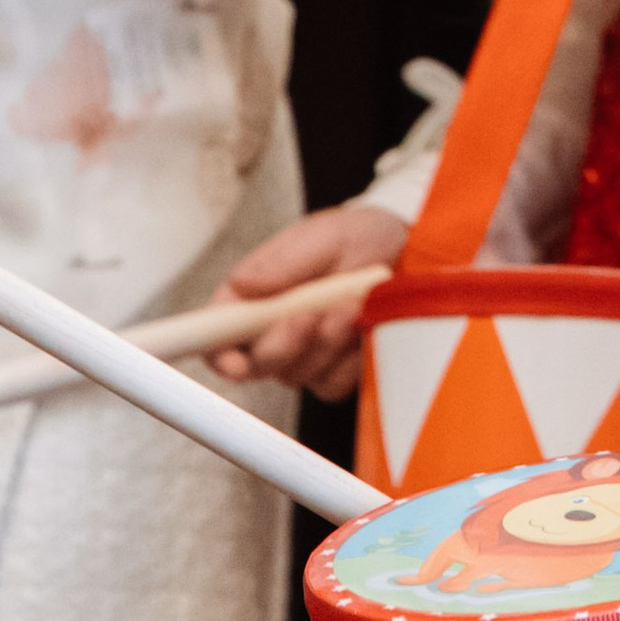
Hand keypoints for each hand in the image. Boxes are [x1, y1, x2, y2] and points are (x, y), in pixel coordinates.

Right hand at [211, 196, 406, 396]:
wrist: (402, 250)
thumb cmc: (355, 237)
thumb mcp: (322, 237)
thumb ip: (283, 261)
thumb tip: (240, 283)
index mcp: (252, 298)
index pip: (217, 338)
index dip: (219, 355)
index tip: (235, 361)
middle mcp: (270, 331)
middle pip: (256, 365)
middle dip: (283, 345)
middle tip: (309, 315)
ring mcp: (302, 354)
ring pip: (297, 375)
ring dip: (325, 344)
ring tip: (350, 306)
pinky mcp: (333, 370)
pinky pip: (332, 383)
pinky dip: (349, 358)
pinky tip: (362, 327)